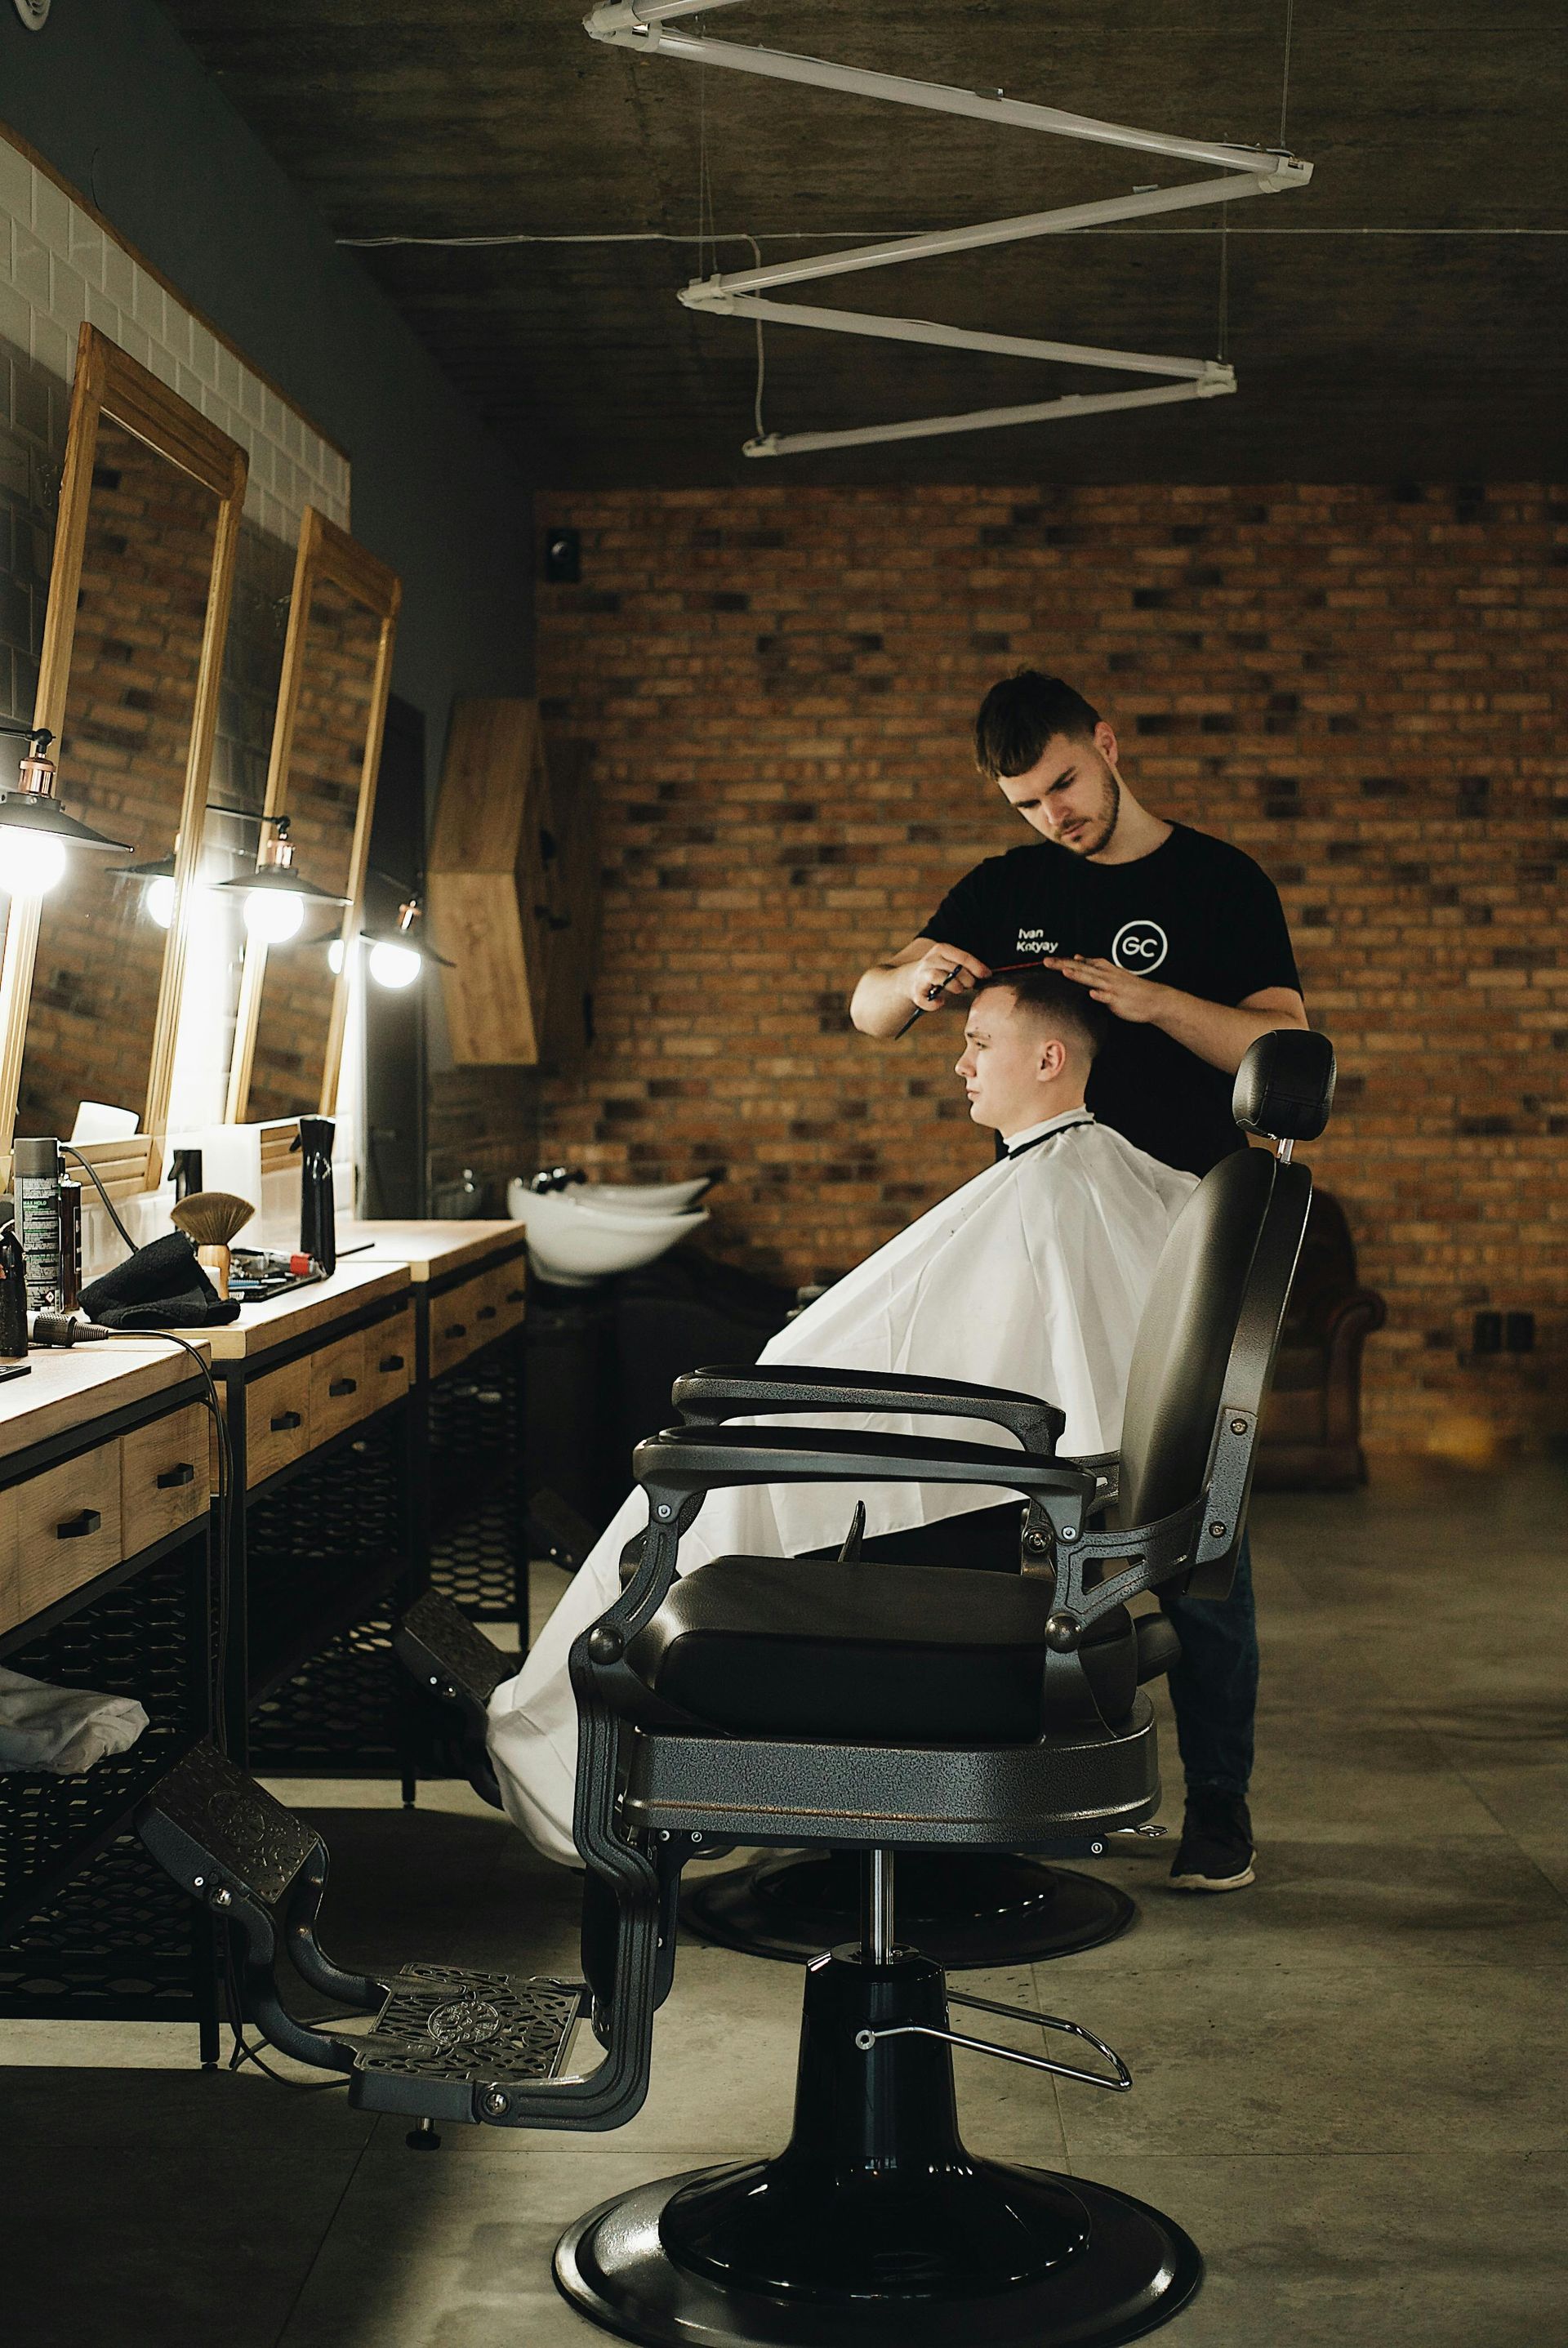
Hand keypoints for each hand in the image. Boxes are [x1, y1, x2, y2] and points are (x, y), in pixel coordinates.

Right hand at [903, 943, 990, 1012]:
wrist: (911, 979)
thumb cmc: (940, 971)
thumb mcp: (952, 963)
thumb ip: (967, 966)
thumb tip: (987, 974)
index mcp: (942, 950)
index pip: (963, 957)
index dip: (977, 967)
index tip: (987, 975)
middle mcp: (930, 960)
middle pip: (954, 968)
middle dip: (967, 979)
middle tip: (971, 985)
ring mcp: (922, 975)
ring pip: (939, 977)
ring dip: (953, 986)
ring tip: (958, 990)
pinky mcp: (915, 991)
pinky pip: (925, 999)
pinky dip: (934, 1003)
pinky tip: (941, 1002)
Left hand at [1046, 955, 1167, 1025]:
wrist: (1153, 999)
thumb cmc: (1130, 988)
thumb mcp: (1109, 972)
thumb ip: (1091, 966)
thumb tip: (1076, 958)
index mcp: (1102, 968)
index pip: (1078, 963)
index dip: (1062, 961)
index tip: (1046, 960)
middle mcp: (1105, 975)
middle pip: (1081, 968)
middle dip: (1063, 964)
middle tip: (1047, 962)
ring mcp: (1111, 987)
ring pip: (1093, 979)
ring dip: (1079, 975)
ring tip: (1066, 972)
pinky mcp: (1118, 999)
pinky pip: (1108, 996)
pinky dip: (1100, 994)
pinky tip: (1092, 993)